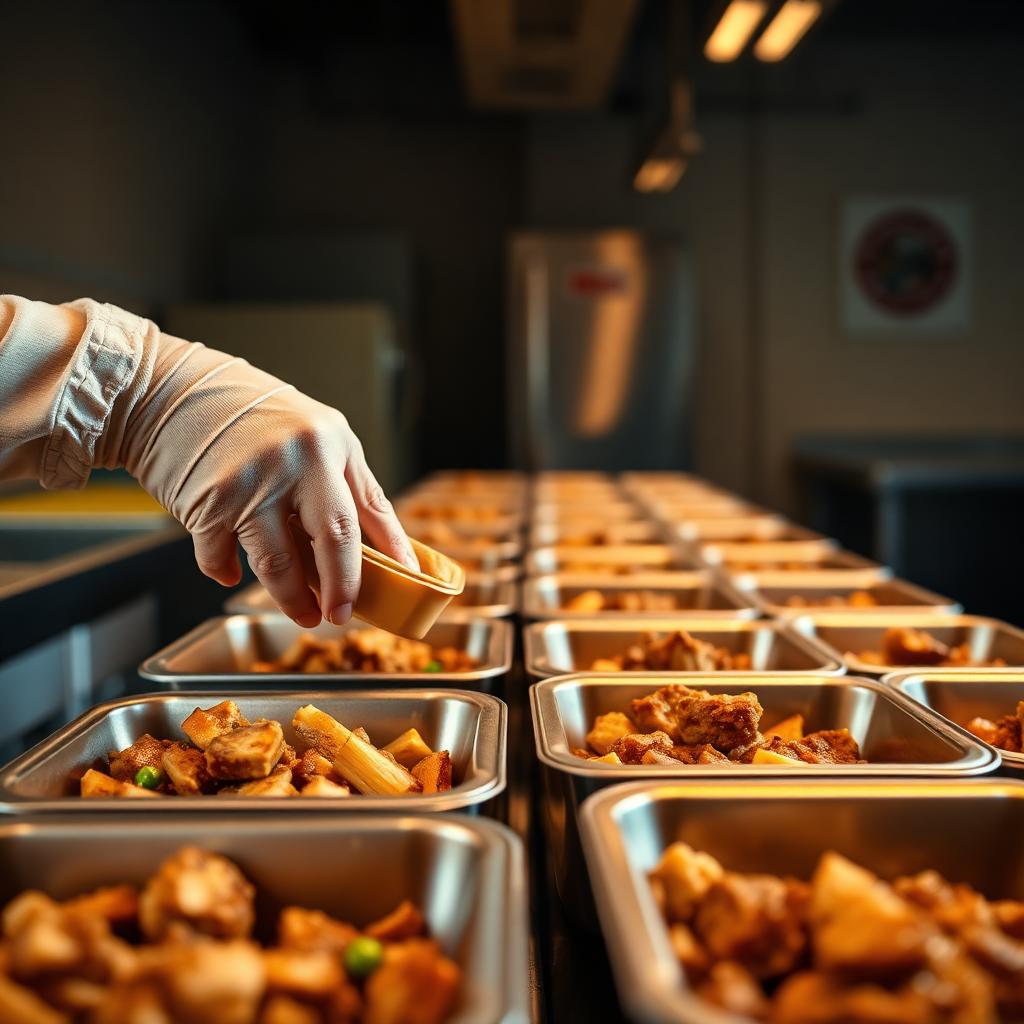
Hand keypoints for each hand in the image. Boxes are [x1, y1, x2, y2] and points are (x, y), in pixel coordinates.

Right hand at [123, 337, 415, 626]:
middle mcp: (300, 458)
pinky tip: (230, 573)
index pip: (372, 507)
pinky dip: (226, 572)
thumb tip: (363, 544)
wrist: (160, 391)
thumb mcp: (306, 431)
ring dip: (291, 597)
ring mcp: (255, 480)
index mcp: (332, 442)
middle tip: (342, 614)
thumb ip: (335, 480)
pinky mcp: (211, 501)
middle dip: (342, 587)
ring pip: (281, 562)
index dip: (394, 550)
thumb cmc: (238, 413)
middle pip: (336, 539)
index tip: (405, 581)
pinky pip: (223, 559)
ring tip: (302, 613)